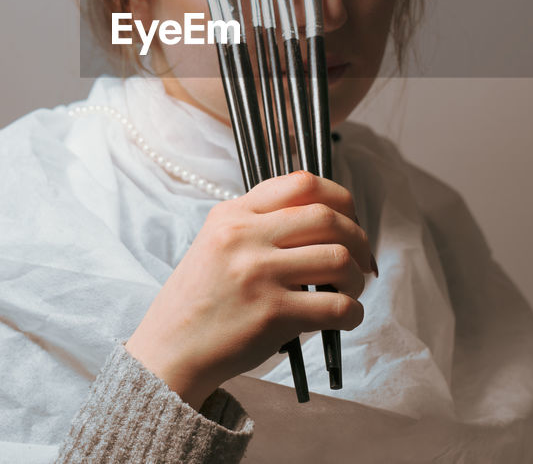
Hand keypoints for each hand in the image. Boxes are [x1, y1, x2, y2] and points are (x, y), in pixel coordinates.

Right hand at [124, 171, 374, 409]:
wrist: (170, 350)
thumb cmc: (201, 299)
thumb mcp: (217, 243)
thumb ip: (259, 223)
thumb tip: (326, 219)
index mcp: (233, 214)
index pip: (302, 183)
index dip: (339, 198)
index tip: (349, 219)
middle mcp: (245, 236)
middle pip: (327, 218)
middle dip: (357, 238)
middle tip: (362, 259)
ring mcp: (259, 274)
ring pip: (338, 258)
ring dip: (356, 277)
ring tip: (349, 290)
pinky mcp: (273, 314)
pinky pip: (337, 306)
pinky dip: (353, 312)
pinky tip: (346, 317)